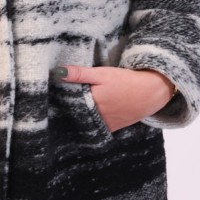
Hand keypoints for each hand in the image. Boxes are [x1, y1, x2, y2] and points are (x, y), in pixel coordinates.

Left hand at [55, 65, 176, 132]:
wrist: (151, 92)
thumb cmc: (126, 80)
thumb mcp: (102, 74)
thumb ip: (80, 74)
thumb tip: (58, 72)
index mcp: (92, 102)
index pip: (68, 105)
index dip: (58, 102)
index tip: (49, 99)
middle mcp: (96, 116)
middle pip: (76, 115)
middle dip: (66, 111)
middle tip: (54, 106)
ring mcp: (105, 123)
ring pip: (85, 123)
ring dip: (76, 118)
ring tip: (64, 114)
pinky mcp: (112, 127)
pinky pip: (96, 127)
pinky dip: (89, 123)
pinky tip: (82, 118)